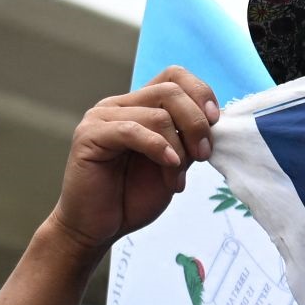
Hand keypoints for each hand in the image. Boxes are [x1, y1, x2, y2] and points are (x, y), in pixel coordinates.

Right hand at [46, 71, 219, 259]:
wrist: (97, 229)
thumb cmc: (132, 197)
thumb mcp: (173, 163)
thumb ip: (188, 139)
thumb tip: (215, 119)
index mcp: (139, 106)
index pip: (174, 76)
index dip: (200, 92)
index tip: (215, 121)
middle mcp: (119, 105)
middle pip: (170, 91)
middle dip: (196, 123)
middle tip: (203, 155)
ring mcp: (101, 117)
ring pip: (157, 115)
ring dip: (178, 149)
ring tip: (176, 179)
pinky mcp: (89, 136)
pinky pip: (131, 131)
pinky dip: (158, 148)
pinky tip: (169, 167)